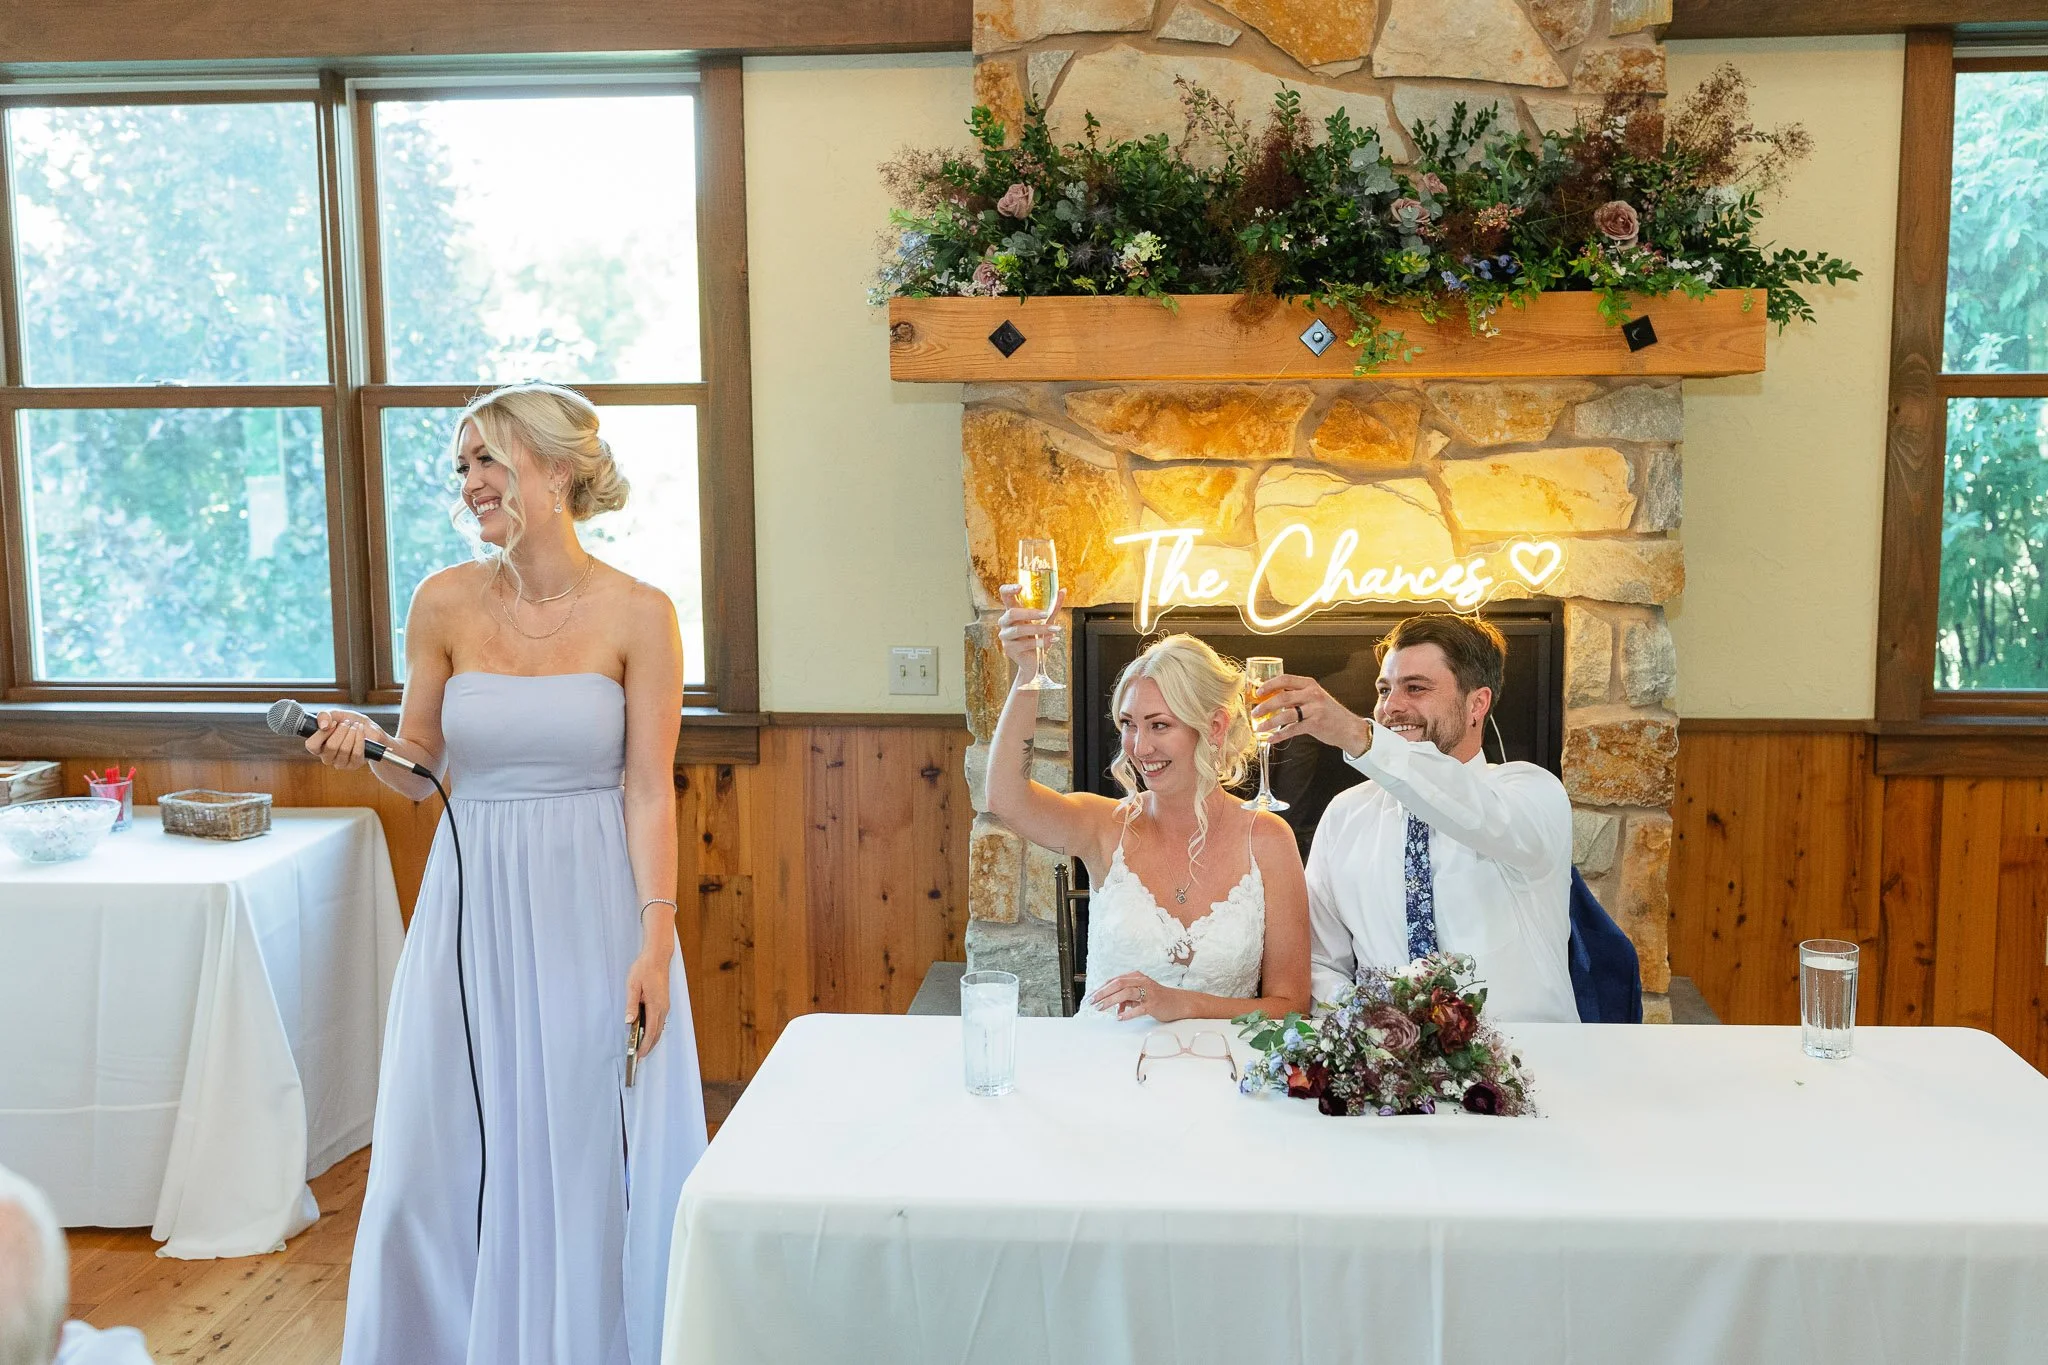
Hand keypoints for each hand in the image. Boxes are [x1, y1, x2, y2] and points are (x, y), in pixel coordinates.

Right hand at [304, 709, 386, 770]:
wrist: (369, 729)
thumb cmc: (349, 723)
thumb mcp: (336, 714)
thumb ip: (324, 716)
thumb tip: (324, 725)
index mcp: (318, 746)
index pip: (312, 745)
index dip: (322, 733)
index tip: (333, 723)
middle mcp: (327, 757)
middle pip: (331, 746)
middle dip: (341, 731)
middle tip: (347, 723)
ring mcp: (340, 763)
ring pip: (344, 750)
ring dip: (352, 734)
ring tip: (355, 726)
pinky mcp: (354, 765)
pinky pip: (356, 753)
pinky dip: (360, 738)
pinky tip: (361, 730)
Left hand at [625, 948, 670, 1058]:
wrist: (657, 957)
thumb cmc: (644, 969)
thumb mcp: (633, 985)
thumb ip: (631, 1004)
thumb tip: (629, 1021)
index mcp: (656, 1005)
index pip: (651, 1031)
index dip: (645, 1045)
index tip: (639, 1054)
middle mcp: (663, 1008)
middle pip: (657, 1033)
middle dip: (649, 1046)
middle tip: (639, 1056)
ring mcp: (665, 1005)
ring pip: (659, 1028)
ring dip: (652, 1039)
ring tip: (641, 1047)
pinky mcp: (664, 1002)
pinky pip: (660, 1021)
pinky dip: (654, 1030)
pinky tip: (646, 1032)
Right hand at [995, 583, 1063, 680]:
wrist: (1033, 662)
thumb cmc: (1037, 637)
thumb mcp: (1046, 620)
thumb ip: (1053, 607)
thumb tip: (1063, 591)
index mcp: (1012, 611)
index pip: (1004, 595)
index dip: (1009, 589)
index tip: (1021, 587)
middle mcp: (1005, 622)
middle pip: (1012, 613)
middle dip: (1030, 613)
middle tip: (1046, 614)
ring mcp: (1005, 636)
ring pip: (1019, 630)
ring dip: (1039, 629)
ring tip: (1055, 630)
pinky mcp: (1009, 649)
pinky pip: (1024, 644)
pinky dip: (1040, 642)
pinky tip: (1052, 640)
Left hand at [1089, 971, 1180, 1021]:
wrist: (1179, 1003)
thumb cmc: (1157, 999)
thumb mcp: (1140, 996)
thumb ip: (1127, 999)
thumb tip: (1115, 1008)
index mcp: (1136, 977)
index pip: (1114, 980)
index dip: (1100, 988)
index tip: (1089, 997)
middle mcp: (1141, 981)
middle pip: (1117, 984)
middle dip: (1102, 993)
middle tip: (1090, 1002)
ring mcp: (1148, 992)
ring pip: (1125, 993)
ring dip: (1110, 1001)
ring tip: (1100, 1008)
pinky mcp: (1154, 1004)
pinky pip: (1138, 1008)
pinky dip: (1128, 1013)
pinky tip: (1119, 1017)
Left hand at [1249, 674, 1371, 757]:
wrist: (1348, 727)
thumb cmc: (1328, 712)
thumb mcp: (1314, 697)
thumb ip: (1296, 696)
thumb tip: (1272, 698)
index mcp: (1310, 684)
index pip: (1286, 679)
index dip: (1269, 685)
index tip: (1258, 692)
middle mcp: (1312, 694)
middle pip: (1283, 697)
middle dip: (1265, 706)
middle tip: (1254, 712)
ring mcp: (1315, 709)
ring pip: (1286, 714)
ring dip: (1269, 722)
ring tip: (1259, 727)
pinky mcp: (1315, 724)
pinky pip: (1292, 729)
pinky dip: (1280, 735)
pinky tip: (1271, 738)